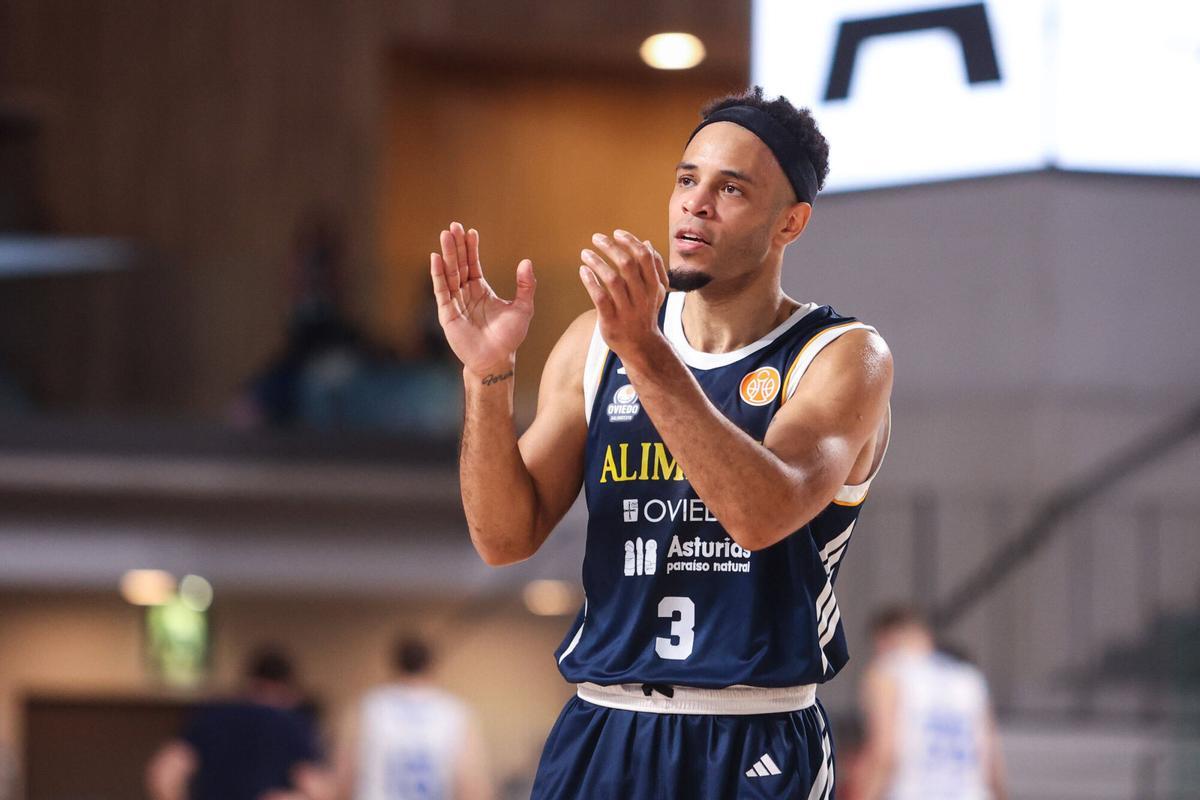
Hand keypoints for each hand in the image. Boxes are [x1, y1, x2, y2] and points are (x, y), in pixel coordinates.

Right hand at [431, 222, 535, 375]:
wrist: (497, 359)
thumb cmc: (509, 337)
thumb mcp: (523, 308)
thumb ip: (526, 286)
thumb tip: (527, 262)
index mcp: (480, 290)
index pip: (473, 263)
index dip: (471, 248)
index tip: (470, 231)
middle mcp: (465, 293)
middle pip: (459, 264)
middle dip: (456, 245)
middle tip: (453, 225)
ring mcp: (455, 302)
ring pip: (450, 273)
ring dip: (447, 254)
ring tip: (445, 235)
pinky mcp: (447, 313)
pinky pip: (441, 290)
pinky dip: (438, 274)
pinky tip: (436, 258)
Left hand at [578, 230, 668, 363]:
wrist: (641, 346)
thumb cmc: (645, 313)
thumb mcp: (656, 291)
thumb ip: (654, 267)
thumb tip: (646, 242)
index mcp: (653, 286)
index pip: (644, 256)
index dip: (630, 241)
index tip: (616, 233)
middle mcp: (641, 296)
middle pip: (626, 264)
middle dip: (610, 247)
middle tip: (596, 238)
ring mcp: (626, 309)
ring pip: (611, 279)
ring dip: (597, 262)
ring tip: (585, 253)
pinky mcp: (611, 320)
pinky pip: (599, 297)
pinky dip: (590, 281)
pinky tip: (583, 270)